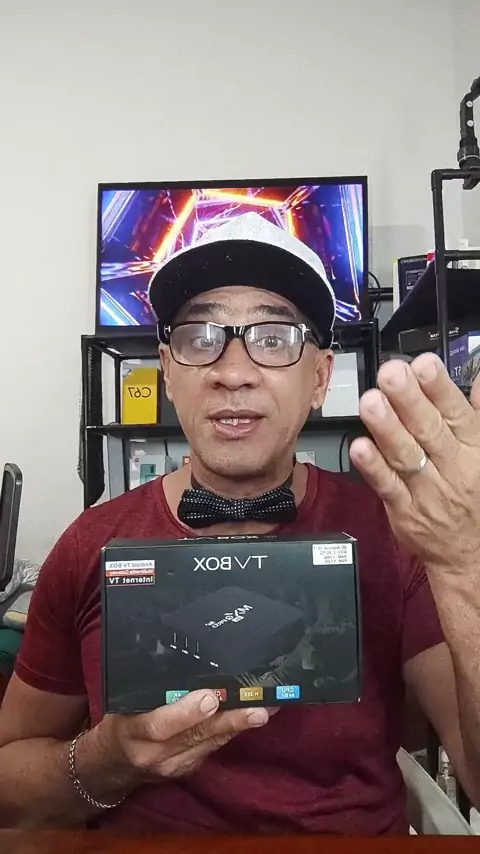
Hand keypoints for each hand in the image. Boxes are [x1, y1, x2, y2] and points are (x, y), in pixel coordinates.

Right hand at [100, 689, 272, 783]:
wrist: (110, 765)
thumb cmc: (119, 721)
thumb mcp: (122, 703)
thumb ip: (147, 689)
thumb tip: (181, 658)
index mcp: (132, 730)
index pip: (159, 725)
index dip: (187, 713)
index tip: (211, 697)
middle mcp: (154, 753)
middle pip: (195, 736)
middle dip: (230, 720)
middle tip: (258, 708)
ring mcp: (173, 765)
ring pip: (210, 742)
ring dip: (240, 725)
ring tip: (267, 707)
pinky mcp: (188, 769)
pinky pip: (213, 746)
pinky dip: (233, 730)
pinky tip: (253, 715)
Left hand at [349, 353, 479, 571]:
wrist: (472, 554)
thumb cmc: (477, 494)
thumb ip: (478, 413)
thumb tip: (479, 376)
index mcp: (474, 449)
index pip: (456, 414)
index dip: (439, 389)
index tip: (423, 364)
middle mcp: (452, 468)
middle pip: (428, 430)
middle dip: (407, 400)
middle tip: (391, 374)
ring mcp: (427, 491)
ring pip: (405, 456)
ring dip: (386, 428)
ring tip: (370, 402)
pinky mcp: (404, 511)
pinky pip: (388, 487)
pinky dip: (373, 468)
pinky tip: (359, 446)